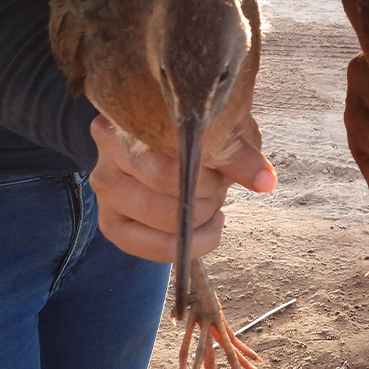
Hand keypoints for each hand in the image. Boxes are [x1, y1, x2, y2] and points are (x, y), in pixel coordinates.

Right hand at [88, 114, 276, 263]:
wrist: (169, 140)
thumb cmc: (195, 128)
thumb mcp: (220, 127)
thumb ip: (237, 151)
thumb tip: (264, 181)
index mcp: (125, 117)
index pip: (168, 148)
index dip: (207, 167)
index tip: (222, 170)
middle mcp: (106, 153)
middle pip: (167, 185)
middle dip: (207, 193)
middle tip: (219, 186)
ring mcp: (104, 190)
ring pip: (165, 221)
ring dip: (202, 218)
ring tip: (212, 203)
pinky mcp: (111, 224)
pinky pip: (156, 250)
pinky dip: (193, 245)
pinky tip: (206, 227)